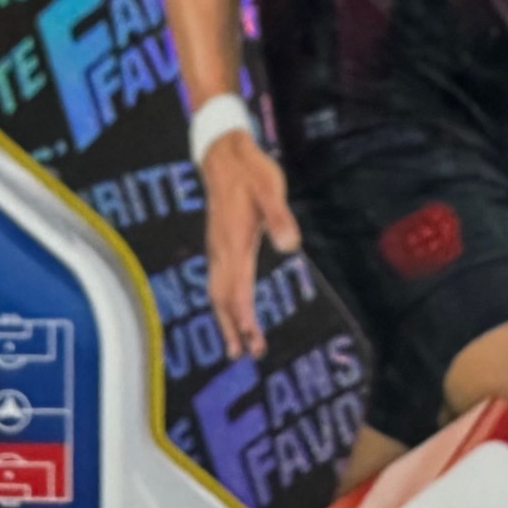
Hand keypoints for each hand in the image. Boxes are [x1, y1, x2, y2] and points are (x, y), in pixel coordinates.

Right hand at [200, 130, 301, 358]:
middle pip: (223, 298)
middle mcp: (221, 250)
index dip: (245, 318)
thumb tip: (290, 246)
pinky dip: (222, 301)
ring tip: (234, 344)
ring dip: (225, 318)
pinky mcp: (218, 242)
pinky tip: (228, 307)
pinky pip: (216, 280)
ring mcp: (217, 246)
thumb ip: (280, 217)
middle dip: (233, 328)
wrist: (222, 153)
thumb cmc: (251, 170)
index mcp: (235, 242)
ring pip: (217, 291)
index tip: (253, 341)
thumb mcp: (271, 189)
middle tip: (246, 354)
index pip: (239, 290)